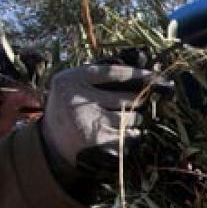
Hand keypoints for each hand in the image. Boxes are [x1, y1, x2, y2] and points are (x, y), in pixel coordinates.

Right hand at [40, 64, 158, 177]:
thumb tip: (137, 64)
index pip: (113, 72)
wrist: (52, 143)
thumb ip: (98, 73)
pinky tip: (122, 134)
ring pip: (132, 118)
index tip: (154, 76)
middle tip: (135, 104)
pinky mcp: (100, 143)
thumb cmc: (69, 108)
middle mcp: (80, 101)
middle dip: (136, 102)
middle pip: (128, 98)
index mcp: (72, 80)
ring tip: (121, 120)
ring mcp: (91, 124)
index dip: (137, 74)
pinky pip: (131, 136)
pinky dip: (132, 134)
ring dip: (135, 120)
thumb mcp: (73, 84)